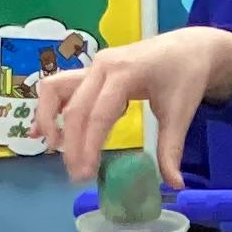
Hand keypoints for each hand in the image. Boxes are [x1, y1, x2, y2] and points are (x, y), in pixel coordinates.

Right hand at [33, 28, 231, 183]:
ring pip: (55, 89)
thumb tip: (174, 184)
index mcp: (123, 73)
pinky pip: (60, 87)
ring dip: (48, 119)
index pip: (98, 114)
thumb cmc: (185, 77)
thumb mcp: (180, 113)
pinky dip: (49, 108)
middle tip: (76, 175)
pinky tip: (41, 132)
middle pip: (75, 108)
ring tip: (51, 148)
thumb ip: (171, 149)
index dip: (89, 147)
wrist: (189, 47)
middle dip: (72, 144)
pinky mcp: (90, 71)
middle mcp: (102, 66)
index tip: (86, 174)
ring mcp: (93, 66)